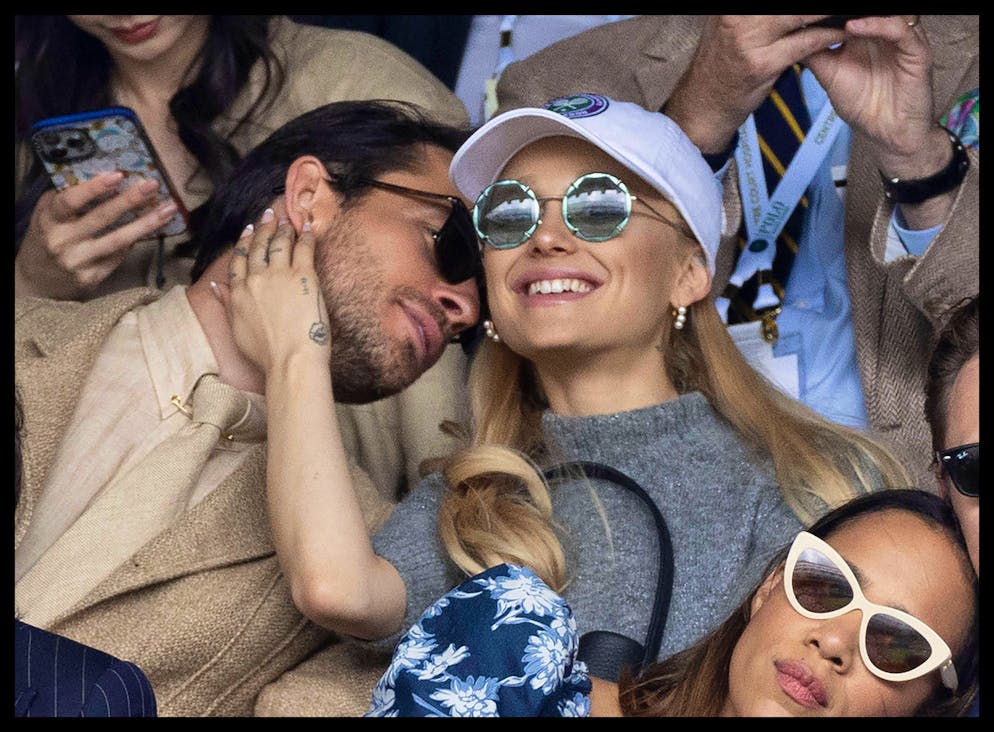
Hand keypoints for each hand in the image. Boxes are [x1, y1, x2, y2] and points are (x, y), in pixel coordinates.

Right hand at [14, 172, 179, 298]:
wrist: (37, 279)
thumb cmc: (48, 236)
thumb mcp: (48, 214)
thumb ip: (69, 196)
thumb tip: (105, 175)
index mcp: (49, 220)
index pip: (70, 201)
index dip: (93, 188)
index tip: (117, 175)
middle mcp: (62, 242)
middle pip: (102, 219)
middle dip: (129, 200)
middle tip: (153, 185)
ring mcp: (78, 262)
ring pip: (118, 241)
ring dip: (146, 224)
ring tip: (167, 209)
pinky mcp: (91, 278)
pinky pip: (119, 256)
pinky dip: (135, 241)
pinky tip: (152, 229)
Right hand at [213, 205, 331, 377]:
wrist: (290, 359)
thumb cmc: (266, 353)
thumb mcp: (237, 329)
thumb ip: (227, 303)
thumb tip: (216, 286)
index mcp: (239, 291)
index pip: (239, 260)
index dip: (244, 242)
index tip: (248, 230)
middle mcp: (256, 278)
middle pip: (258, 247)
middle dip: (263, 228)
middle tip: (269, 214)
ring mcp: (279, 274)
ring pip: (279, 243)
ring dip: (283, 228)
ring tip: (287, 217)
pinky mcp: (303, 275)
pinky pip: (304, 248)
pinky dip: (305, 235)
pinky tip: (308, 226)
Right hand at [664, 15, 844, 152]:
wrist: (704, 103)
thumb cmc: (723, 62)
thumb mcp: (733, 23)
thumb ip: (758, 12)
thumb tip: (796, 9)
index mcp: (734, 6)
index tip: (827, 4)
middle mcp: (738, 16)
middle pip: (794, 4)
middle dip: (823, 5)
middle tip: (849, 4)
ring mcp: (748, 39)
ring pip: (804, 14)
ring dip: (831, 14)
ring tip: (853, 13)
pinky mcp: (762, 64)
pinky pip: (806, 43)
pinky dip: (829, 36)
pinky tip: (843, 32)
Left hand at [804, 15, 943, 179]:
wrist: (886, 133)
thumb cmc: (862, 105)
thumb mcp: (829, 75)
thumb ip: (815, 54)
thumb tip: (793, 37)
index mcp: (866, 33)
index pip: (850, 14)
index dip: (830, 13)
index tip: (806, 14)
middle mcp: (885, 31)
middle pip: (870, 9)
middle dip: (843, 9)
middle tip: (817, 11)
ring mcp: (902, 39)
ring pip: (887, 12)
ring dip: (860, 13)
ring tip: (838, 17)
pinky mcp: (916, 51)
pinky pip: (900, 30)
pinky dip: (877, 24)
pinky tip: (853, 27)